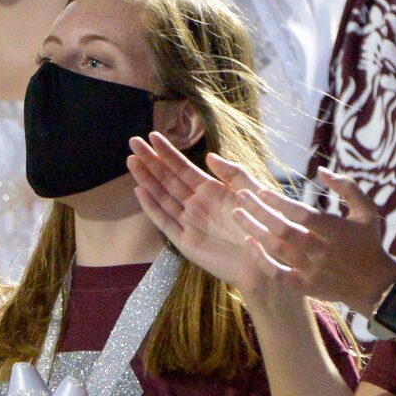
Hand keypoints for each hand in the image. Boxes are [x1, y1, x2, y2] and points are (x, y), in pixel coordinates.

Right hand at [127, 133, 285, 299]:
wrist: (264, 259)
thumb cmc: (262, 226)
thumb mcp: (251, 192)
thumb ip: (232, 173)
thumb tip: (209, 156)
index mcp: (210, 191)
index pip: (183, 168)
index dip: (167, 153)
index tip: (152, 136)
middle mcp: (196, 204)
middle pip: (167, 179)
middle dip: (150, 161)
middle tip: (133, 142)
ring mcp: (188, 222)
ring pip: (162, 197)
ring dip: (146, 179)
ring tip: (132, 161)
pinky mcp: (185, 242)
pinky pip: (165, 221)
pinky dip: (152, 207)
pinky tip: (140, 190)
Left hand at [232, 170, 395, 313]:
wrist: (374, 286)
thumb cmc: (369, 242)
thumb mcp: (367, 210)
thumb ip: (347, 186)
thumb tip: (321, 170)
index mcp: (335, 230)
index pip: (302, 214)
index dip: (280, 202)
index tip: (262, 190)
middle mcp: (321, 250)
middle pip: (283, 230)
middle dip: (259, 212)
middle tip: (241, 196)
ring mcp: (311, 270)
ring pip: (276, 250)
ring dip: (254, 230)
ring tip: (237, 214)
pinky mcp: (305, 286)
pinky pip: (276, 273)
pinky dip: (261, 259)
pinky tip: (248, 242)